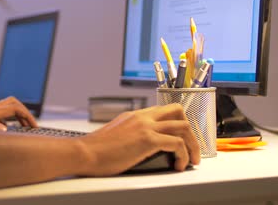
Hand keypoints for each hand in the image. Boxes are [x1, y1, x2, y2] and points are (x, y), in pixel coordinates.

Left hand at [0, 96, 37, 130]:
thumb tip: (4, 128)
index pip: (16, 108)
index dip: (27, 116)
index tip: (34, 125)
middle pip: (15, 103)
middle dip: (25, 112)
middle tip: (31, 124)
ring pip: (9, 106)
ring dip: (19, 114)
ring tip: (24, 125)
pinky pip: (2, 112)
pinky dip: (10, 117)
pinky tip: (8, 127)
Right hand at [78, 103, 200, 173]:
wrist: (84, 152)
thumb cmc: (95, 150)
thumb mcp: (116, 135)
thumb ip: (130, 134)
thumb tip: (139, 146)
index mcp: (135, 115)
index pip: (164, 111)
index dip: (177, 124)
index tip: (182, 139)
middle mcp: (142, 117)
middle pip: (178, 111)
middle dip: (190, 130)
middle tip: (191, 147)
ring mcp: (146, 126)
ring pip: (183, 126)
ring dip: (193, 144)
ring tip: (191, 160)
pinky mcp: (147, 140)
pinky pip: (177, 144)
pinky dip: (184, 155)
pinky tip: (179, 165)